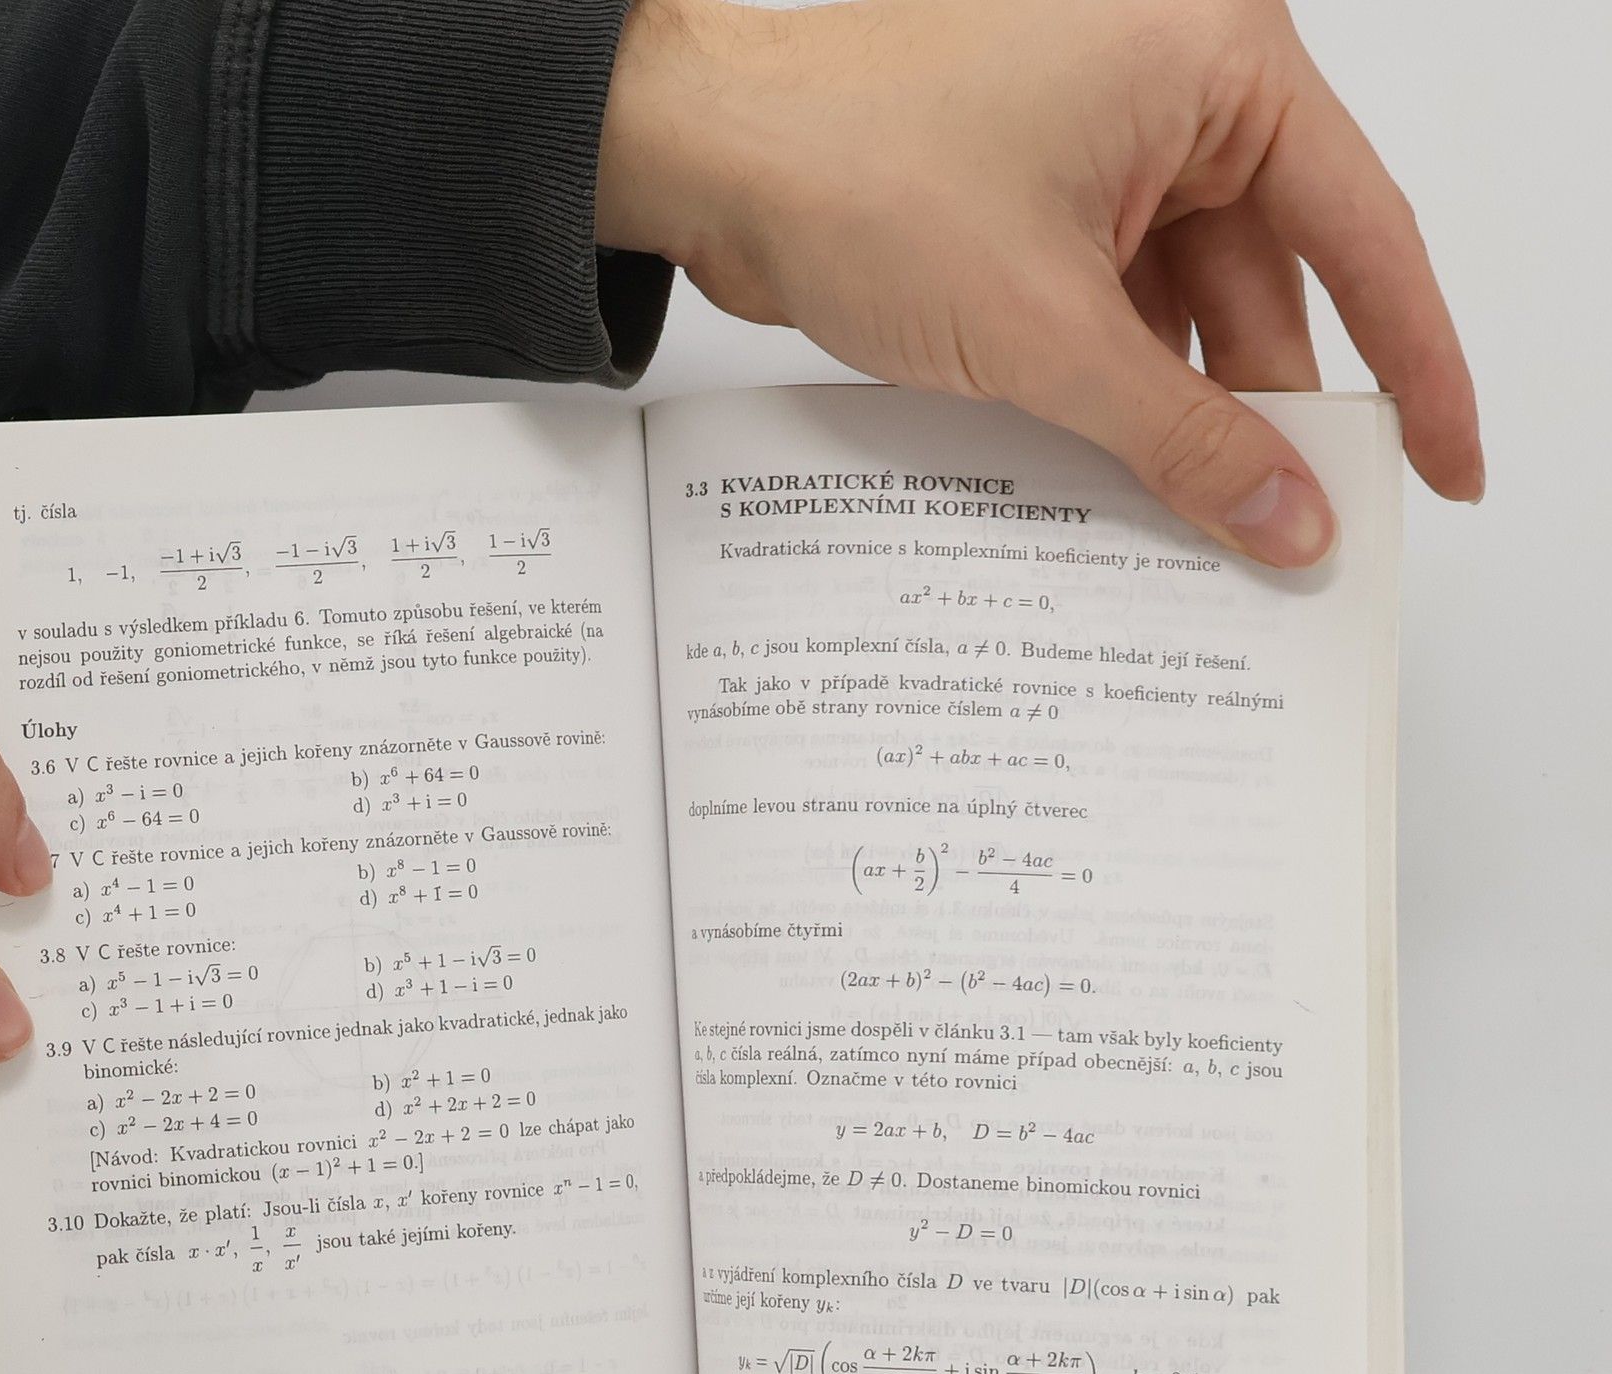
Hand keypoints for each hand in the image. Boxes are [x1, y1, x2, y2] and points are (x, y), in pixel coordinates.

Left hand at [598, 0, 1482, 564]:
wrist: (706, 159)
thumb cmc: (856, 177)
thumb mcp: (1047, 334)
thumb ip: (1182, 436)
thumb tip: (1288, 517)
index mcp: (1215, 64)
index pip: (1362, 233)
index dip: (1414, 365)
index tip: (1444, 464)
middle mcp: (1175, 85)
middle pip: (1270, 279)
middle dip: (1272, 410)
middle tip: (1296, 531)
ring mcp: (1104, 139)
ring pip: (1187, 302)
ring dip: (1186, 408)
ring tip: (1202, 523)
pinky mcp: (1044, 191)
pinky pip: (1118, 300)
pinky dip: (1122, 382)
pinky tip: (1125, 471)